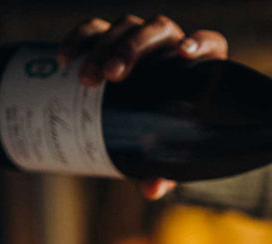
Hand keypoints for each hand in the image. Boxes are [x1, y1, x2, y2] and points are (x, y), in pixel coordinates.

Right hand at [55, 15, 228, 199]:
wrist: (146, 119)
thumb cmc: (164, 134)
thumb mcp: (167, 154)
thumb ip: (164, 170)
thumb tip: (150, 189)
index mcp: (199, 66)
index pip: (208, 43)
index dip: (200, 41)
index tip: (185, 52)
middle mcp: (171, 45)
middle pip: (157, 31)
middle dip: (132, 49)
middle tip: (112, 76)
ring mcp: (140, 37)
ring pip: (124, 27)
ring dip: (104, 47)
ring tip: (86, 78)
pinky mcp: (110, 37)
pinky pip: (94, 29)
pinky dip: (78, 39)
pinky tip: (62, 58)